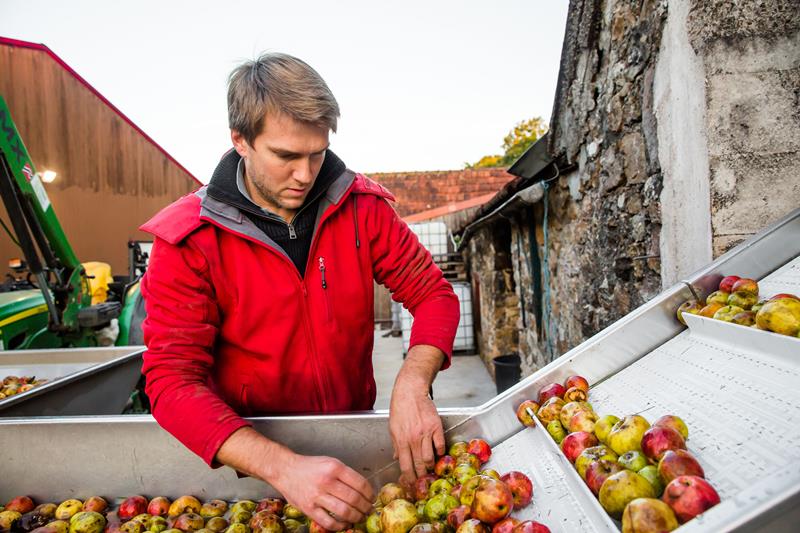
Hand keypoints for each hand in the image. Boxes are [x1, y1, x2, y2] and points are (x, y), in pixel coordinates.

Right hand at [269, 452, 373, 529]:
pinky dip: (340, 526)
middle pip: (354, 499)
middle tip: (368, 510)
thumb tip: (363, 489)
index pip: (360, 484)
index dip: (370, 494)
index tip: (372, 498)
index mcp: (334, 468)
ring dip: (356, 517)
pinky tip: (344, 523)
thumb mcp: (330, 462)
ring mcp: (317, 496)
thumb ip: (346, 474)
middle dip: (365, 507)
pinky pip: (329, 522)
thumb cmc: (310, 466)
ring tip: (359, 517)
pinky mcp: (309, 509)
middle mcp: (326, 481)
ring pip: (344, 511)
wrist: (285, 470)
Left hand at [389, 372, 445, 486]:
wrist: (410, 392)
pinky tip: (438, 452)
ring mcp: (425, 433)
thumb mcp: (393, 428)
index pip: (405, 466)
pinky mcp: (436, 427)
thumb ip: (396, 444)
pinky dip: (440, 452)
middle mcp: (413, 439)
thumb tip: (397, 458)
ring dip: (431, 465)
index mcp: (401, 440)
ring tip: (431, 467)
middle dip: (422, 476)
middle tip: (424, 480)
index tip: (412, 484)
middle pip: (419, 465)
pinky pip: (440, 445)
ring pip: (430, 458)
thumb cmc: (400, 409)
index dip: (409, 478)